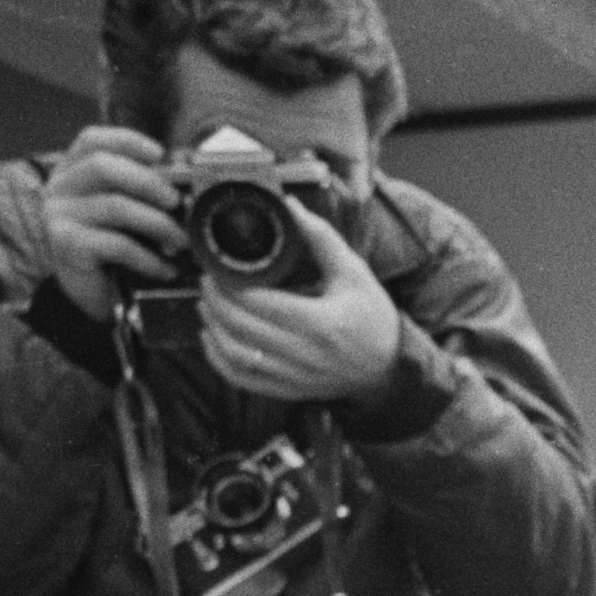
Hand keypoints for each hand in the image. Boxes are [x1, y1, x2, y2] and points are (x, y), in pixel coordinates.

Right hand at [37, 123, 181, 315]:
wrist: (91, 296)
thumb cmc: (113, 249)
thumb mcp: (124, 211)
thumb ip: (141, 190)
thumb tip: (185, 174)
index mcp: (72, 170)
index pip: (92, 140)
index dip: (127, 141)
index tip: (161, 154)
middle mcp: (59, 187)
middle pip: (103, 166)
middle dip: (148, 181)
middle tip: (178, 202)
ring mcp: (58, 215)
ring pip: (115, 206)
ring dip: (158, 223)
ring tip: (181, 241)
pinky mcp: (66, 244)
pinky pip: (116, 244)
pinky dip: (149, 257)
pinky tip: (166, 269)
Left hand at [201, 211, 407, 405]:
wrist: (389, 368)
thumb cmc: (372, 318)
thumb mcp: (354, 273)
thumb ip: (321, 238)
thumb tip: (290, 207)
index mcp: (320, 322)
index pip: (258, 301)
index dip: (229, 283)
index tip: (218, 266)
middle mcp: (305, 353)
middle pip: (240, 326)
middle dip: (215, 300)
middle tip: (207, 280)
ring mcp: (295, 376)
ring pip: (235, 354)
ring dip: (213, 328)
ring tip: (206, 305)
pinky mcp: (288, 389)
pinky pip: (242, 379)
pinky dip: (219, 359)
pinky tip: (212, 338)